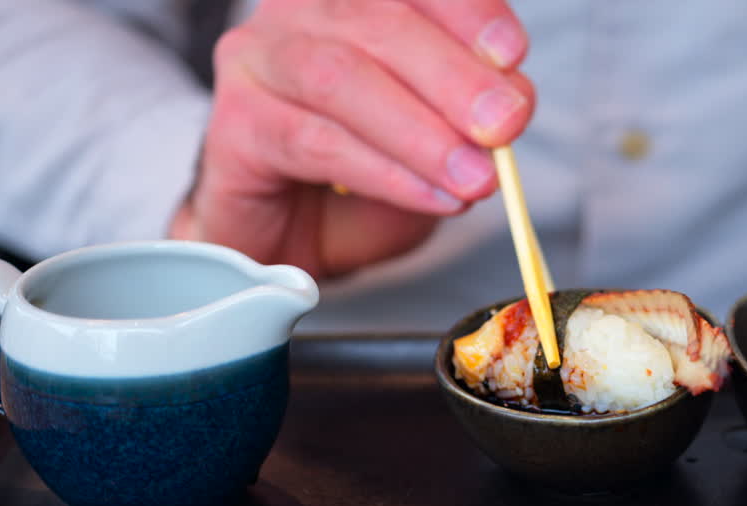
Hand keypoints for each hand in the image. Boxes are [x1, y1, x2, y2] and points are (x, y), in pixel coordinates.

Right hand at [170, 0, 534, 278]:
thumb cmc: (362, 180)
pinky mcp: (234, 124)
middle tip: (505, 126)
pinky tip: (431, 196)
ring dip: (420, 132)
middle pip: (378, 21)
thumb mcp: (438, 142)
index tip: (512, 54)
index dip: (467, 12)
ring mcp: (258, 61)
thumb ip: (471, 116)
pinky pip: (313, 142)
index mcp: (355, 0)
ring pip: (340, 78)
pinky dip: (384, 172)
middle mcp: (301, 12)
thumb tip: (512, 101)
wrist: (288, 240)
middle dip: (453, 77)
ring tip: (475, 178)